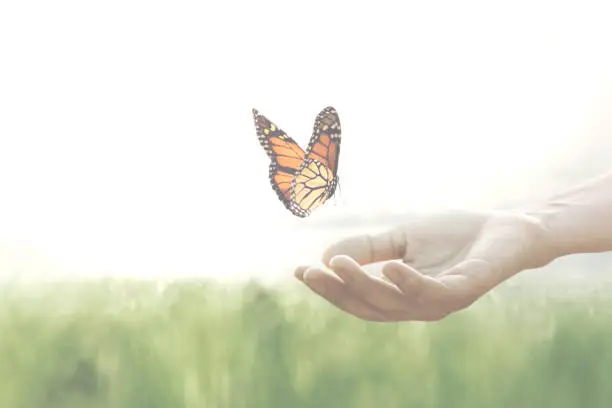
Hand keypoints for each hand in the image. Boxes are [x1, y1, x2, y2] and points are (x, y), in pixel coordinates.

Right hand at [294, 210, 553, 321]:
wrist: (507, 229)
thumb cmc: (455, 236)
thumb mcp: (402, 238)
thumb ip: (368, 248)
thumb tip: (325, 255)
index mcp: (402, 296)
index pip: (359, 299)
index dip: (329, 289)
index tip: (299, 271)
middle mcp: (419, 307)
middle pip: (370, 307)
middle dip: (337, 292)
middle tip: (309, 271)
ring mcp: (442, 302)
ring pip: (393, 302)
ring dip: (363, 285)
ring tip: (336, 264)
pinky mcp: (465, 290)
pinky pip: (433, 292)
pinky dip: (409, 282)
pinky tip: (389, 267)